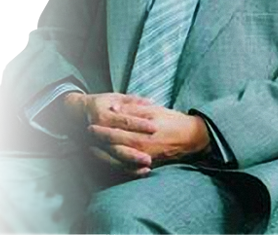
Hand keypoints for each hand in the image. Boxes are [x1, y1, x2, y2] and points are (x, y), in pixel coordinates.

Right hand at [56, 92, 158, 176]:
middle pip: (118, 144)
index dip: (139, 124)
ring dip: (131, 164)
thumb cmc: (98, 104)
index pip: (124, 121)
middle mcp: (98, 133)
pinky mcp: (95, 154)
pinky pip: (110, 166)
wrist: (73, 115)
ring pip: (114, 158)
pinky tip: (139, 172)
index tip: (154, 127)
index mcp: (104, 115)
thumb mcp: (114, 97)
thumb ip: (132, 101)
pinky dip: (125, 170)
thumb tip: (151, 102)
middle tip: (151, 155)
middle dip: (135, 151)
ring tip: (148, 165)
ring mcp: (95, 145)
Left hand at [88, 105, 211, 168]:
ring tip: (91, 148)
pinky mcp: (147, 165)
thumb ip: (133, 111)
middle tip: (88, 135)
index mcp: (141, 134)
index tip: (91, 124)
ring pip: (118, 160)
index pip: (116, 132)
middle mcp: (140, 150)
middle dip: (99, 141)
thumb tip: (114, 109)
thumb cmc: (172, 121)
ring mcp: (143, 159)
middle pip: (114, 147)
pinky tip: (107, 159)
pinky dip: (114, 164)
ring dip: (103, 154)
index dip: (102, 129)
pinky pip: (127, 168)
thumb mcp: (153, 111)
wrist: (190, 138)